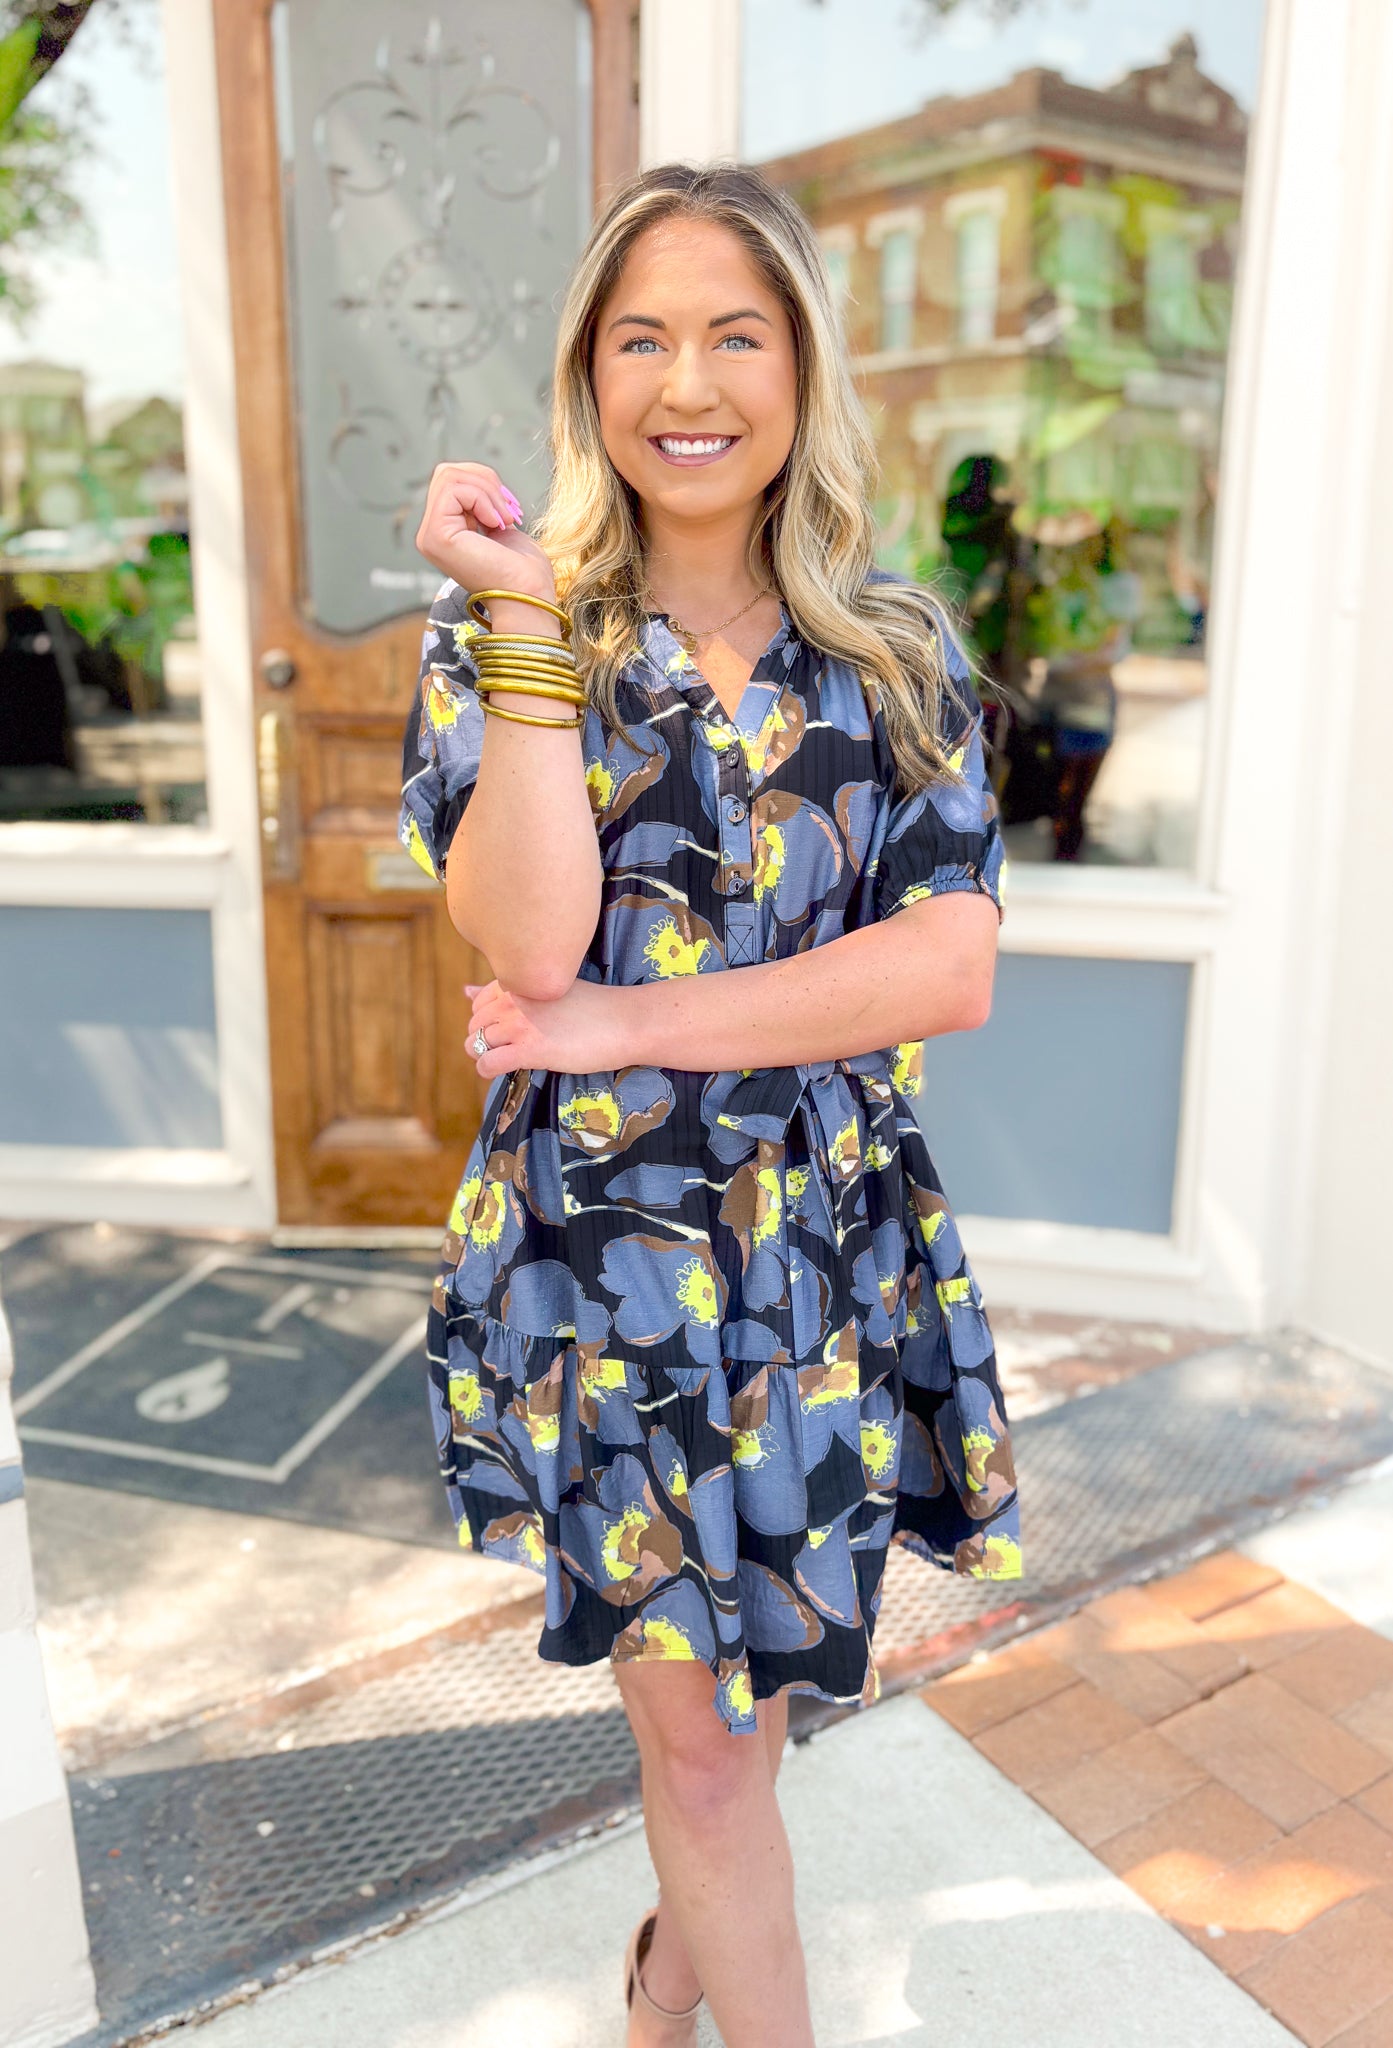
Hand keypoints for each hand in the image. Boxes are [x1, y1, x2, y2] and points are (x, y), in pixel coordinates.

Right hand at [415, 462, 555, 600]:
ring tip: (505, 519)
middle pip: (447, 472)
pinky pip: (455, 489)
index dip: (484, 482)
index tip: (510, 510)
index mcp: (444, 532)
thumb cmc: (523, 569)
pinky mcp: (435, 536)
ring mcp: (429, 536)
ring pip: (449, 476)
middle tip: (510, 511)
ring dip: (488, 490)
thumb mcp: (498, 522)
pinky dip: (483, 499)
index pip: (451, 480)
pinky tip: (496, 524)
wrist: (530, 596)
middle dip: (486, 480)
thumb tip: (474, 474)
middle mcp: (430, 535)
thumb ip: (481, 501)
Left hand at [463, 977, 633, 1078]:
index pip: (477, 1003)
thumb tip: (464, 990)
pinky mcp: (530, 1050)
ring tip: (514, 1059)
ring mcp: (519, 1024)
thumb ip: (504, 991)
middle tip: (514, 1048)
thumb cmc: (592, 1006)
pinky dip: (488, 1071)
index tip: (513, 1030)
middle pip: (473, 1026)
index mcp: (518, 981)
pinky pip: (487, 1064)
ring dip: (487, 1057)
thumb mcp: (546, 990)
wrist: (625, 1021)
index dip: (489, 1021)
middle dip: (485, 1041)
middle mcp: (513, 999)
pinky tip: (507, 1070)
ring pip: (475, 1045)